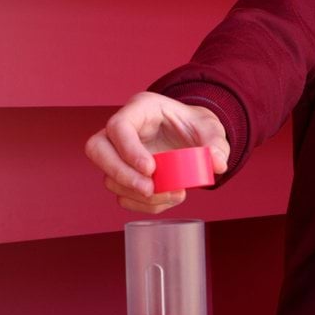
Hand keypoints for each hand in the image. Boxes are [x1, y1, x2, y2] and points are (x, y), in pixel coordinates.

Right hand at [84, 92, 230, 213]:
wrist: (193, 136)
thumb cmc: (196, 126)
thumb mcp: (212, 128)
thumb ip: (216, 144)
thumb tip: (217, 164)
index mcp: (140, 109)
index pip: (118, 126)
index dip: (129, 150)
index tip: (151, 169)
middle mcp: (122, 130)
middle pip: (97, 150)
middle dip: (121, 174)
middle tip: (149, 189)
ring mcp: (119, 154)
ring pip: (108, 177)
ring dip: (135, 193)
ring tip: (172, 194)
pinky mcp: (124, 175)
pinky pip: (121, 194)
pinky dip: (141, 204)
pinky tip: (165, 200)